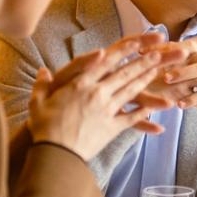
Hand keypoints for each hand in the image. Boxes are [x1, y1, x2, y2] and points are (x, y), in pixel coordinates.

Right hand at [27, 33, 182, 161]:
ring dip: (145, 80)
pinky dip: (143, 112)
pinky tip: (153, 107)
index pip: (105, 62)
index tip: (136, 42)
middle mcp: (97, 94)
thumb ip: (42, 84)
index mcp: (80, 84)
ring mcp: (107, 110)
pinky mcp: (112, 128)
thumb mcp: (38, 102)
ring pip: (131, 92)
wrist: (56, 153)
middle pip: (124, 74)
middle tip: (157, 54)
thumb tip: (43, 71)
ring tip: (157, 71)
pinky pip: (131, 117)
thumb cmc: (44, 127)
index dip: (122, 51)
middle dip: (141, 62)